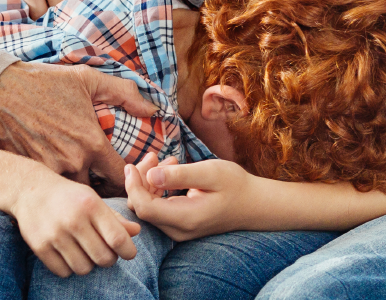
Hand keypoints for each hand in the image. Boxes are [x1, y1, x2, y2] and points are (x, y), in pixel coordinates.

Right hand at [0, 62, 158, 196]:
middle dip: (103, 193)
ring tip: (82, 188)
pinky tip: (55, 184)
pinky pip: (46, 190)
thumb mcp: (87, 79)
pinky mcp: (26, 174)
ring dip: (78, 194)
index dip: (127, 180)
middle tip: (104, 187)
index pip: (120, 177)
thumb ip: (124, 93)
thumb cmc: (43, 82)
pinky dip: (53, 190)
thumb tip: (152, 108)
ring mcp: (47, 172)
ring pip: (70, 195)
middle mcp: (71, 163)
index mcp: (91, 143)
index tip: (126, 177)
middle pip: (97, 194)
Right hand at [10, 171, 142, 276]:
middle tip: (106, 252)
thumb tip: (136, 232)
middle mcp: (74, 220)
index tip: (128, 253)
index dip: (128, 251)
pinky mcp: (40, 246)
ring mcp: (55, 234)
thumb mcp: (93, 200)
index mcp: (91, 206)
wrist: (30, 190)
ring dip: (89, 265)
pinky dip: (69, 268)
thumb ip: (115, 218)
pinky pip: (63, 271)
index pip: (118, 239)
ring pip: (84, 268)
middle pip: (103, 258)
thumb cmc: (69, 197)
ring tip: (86, 253)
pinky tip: (69, 255)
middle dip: (109, 259)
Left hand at [124, 157, 257, 240]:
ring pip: (149, 208)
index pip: (144, 208)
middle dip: (141, 180)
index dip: (133, 187)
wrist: (254, 204)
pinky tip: (171, 171)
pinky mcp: (179, 225)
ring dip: (150, 182)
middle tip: (154, 156)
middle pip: (143, 208)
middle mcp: (178, 230)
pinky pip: (158, 208)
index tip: (132, 165)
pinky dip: (159, 188)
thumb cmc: (236, 185)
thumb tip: (151, 175)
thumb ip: (181, 175)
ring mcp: (178, 231)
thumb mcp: (211, 173)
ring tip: (169, 160)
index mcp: (186, 218)